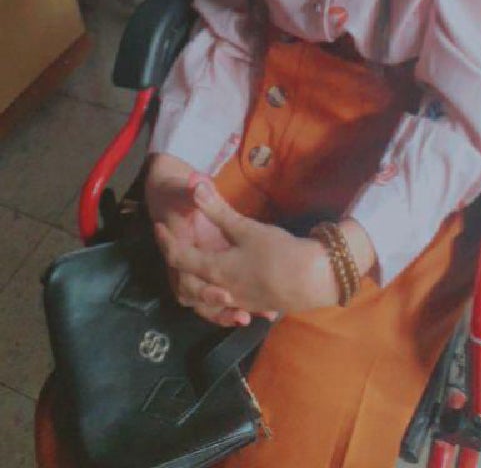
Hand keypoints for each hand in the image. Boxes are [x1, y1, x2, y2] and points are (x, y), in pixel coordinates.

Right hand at [143, 155, 248, 326]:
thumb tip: (196, 184)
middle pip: (199, 296)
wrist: (166, 196)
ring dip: (227, 312)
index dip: (204, 289)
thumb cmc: (175, 193)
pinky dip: (238, 304)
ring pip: (208, 301)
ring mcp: (198, 269)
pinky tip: (263, 311)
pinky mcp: (211, 270)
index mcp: (182, 248)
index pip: (189, 279)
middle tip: (242, 315)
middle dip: (218, 308)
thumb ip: (190, 191)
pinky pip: (221, 294)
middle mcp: (187, 264)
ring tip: (252, 318)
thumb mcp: (182, 190)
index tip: (226, 295)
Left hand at [156, 178, 337, 316]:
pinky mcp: (255, 306)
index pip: (178, 257)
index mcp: (213, 269)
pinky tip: (234, 290)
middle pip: (186, 285)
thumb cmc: (277, 252)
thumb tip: (194, 182)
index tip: (160, 226)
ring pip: (206, 300)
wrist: (311, 280)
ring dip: (199, 288)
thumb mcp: (246, 228)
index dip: (166, 241)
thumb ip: (218, 209)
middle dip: (179, 268)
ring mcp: (237, 301)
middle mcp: (219, 290)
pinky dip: (223, 298)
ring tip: (201, 272)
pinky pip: (229, 306)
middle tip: (179, 249)